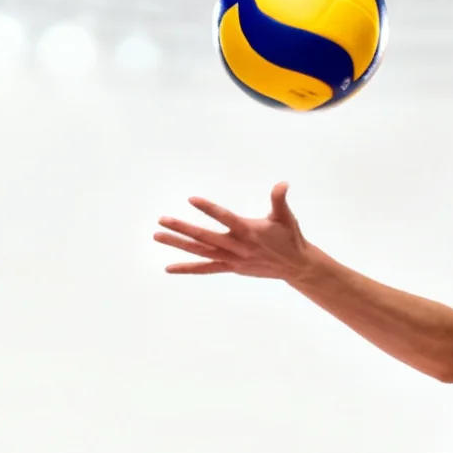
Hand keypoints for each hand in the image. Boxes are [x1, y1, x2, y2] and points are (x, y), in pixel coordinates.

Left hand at [155, 182, 318, 280]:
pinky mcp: (230, 267)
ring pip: (200, 252)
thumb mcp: (285, 217)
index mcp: (248, 230)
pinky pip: (205, 268)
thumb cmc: (289, 237)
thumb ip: (279, 199)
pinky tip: (169, 267)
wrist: (294, 266)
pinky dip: (187, 268)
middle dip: (182, 228)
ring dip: (178, 244)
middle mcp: (237, 246)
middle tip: (162, 220)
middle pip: (204, 237)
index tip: (192, 199)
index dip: (209, 209)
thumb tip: (283, 184)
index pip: (225, 217)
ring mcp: (232, 258)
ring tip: (158, 236)